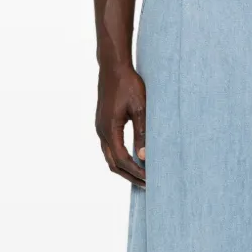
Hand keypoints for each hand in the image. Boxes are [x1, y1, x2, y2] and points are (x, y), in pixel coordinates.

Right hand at [96, 63, 146, 186]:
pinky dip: (121, 158)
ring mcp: (100, 128)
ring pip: (110, 158)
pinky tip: (134, 158)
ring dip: (125, 169)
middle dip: (130, 176)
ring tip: (142, 176)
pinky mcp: (103, 124)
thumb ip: (142, 133)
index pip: (122, 160)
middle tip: (147, 184)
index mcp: (109, 129)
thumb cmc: (128, 84)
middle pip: (113, 164)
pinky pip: (110, 148)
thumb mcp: (141, 108)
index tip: (150, 179)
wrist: (113, 67)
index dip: (136, 172)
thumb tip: (144, 156)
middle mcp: (101, 131)